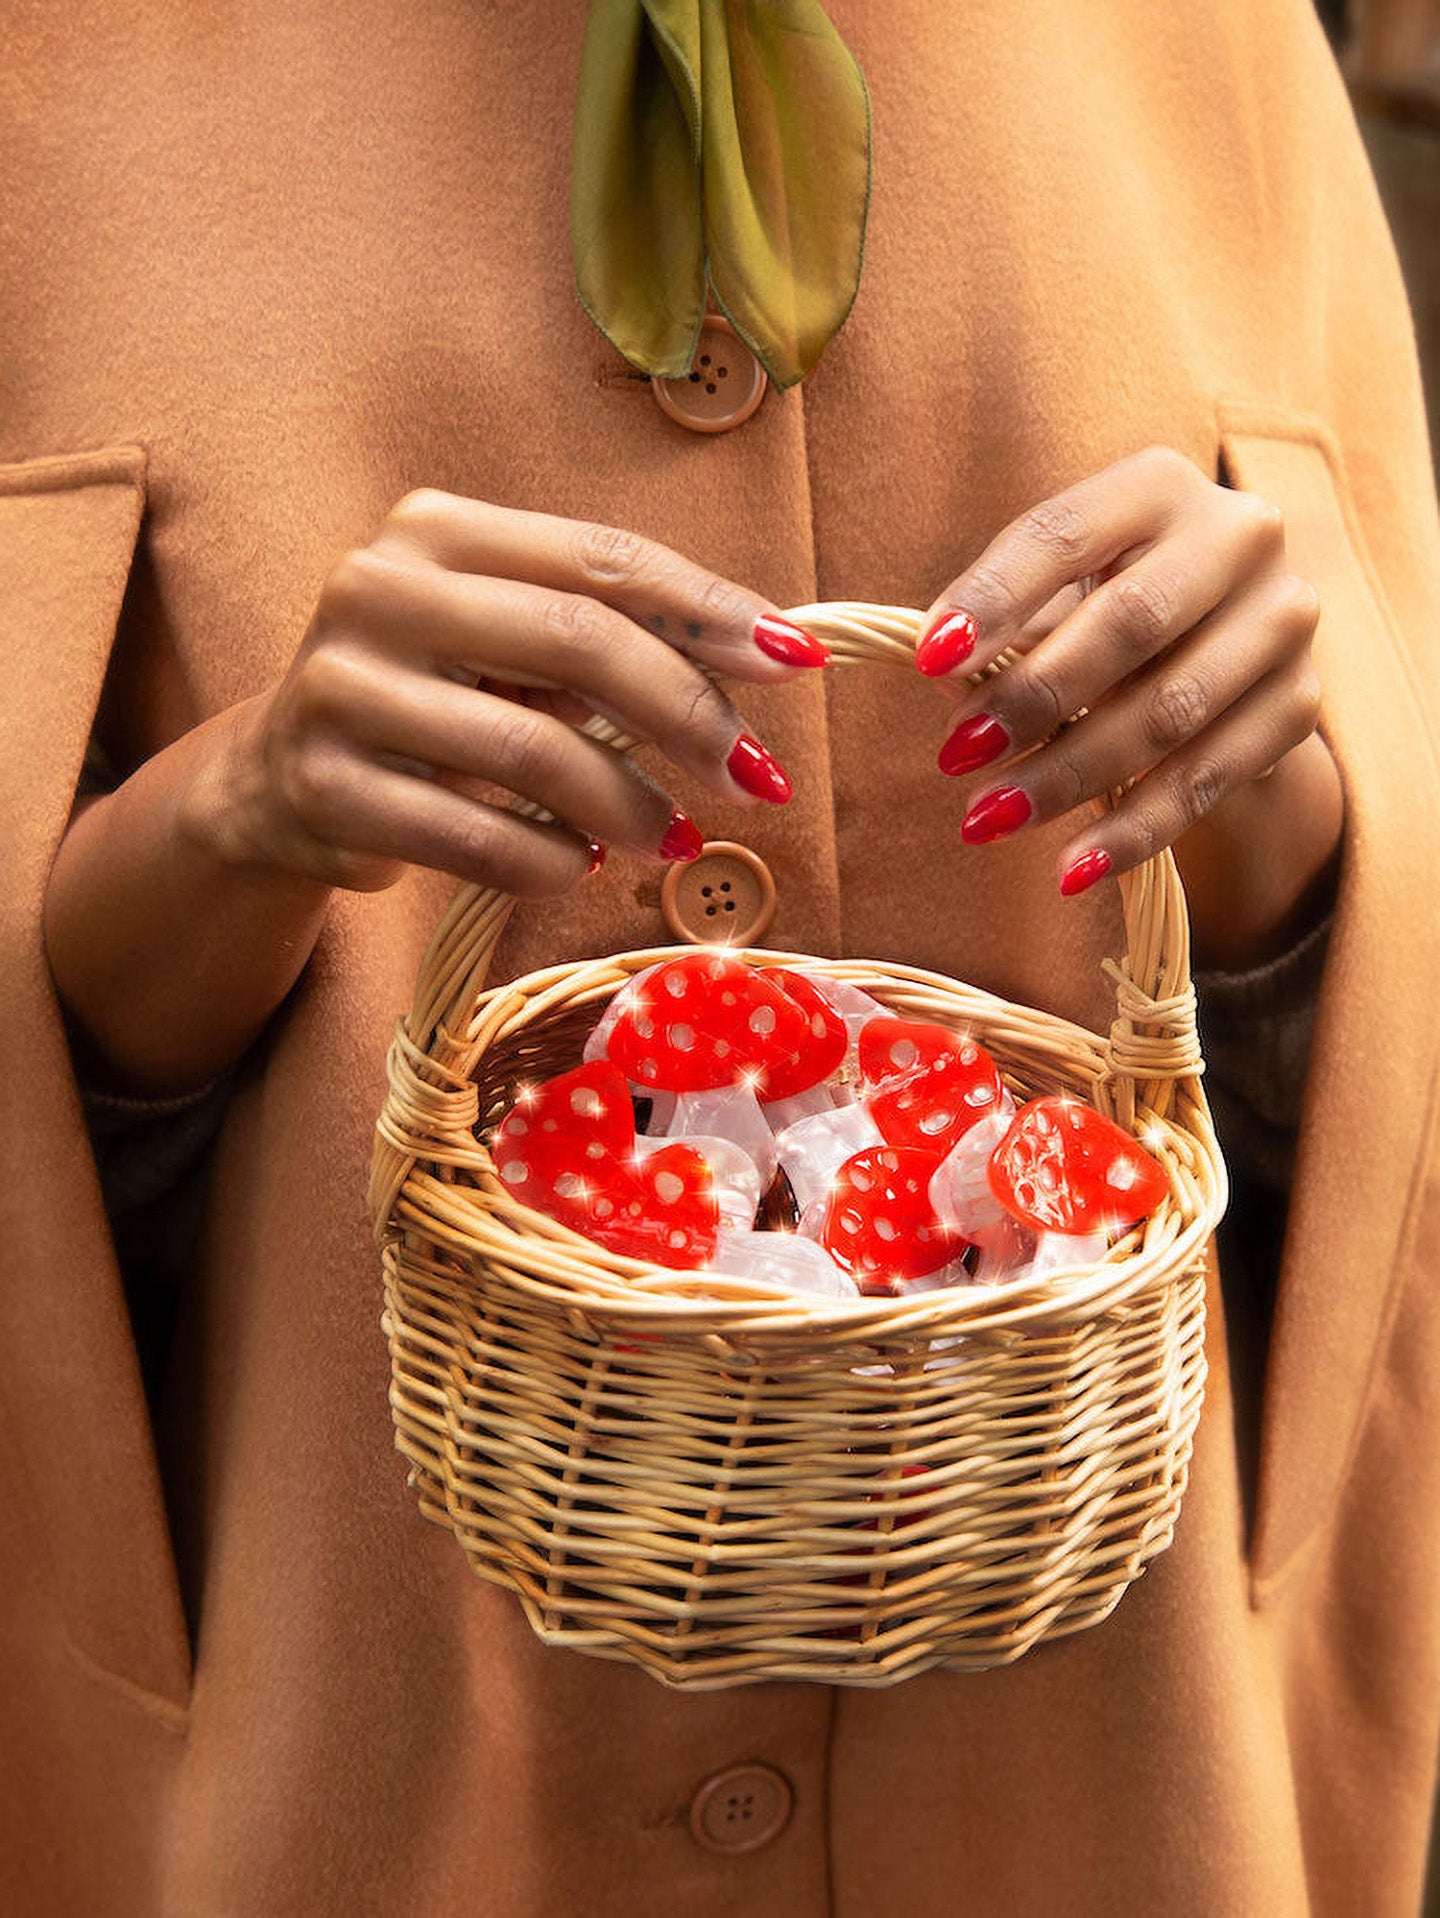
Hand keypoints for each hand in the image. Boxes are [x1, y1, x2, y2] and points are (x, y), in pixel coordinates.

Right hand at [208, 491, 825, 896]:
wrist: (277, 782)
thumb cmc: (434, 702)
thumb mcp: (508, 645)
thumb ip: (612, 635)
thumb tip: (772, 653)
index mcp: (435, 529)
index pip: (603, 559)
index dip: (709, 612)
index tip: (796, 663)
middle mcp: (376, 589)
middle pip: (576, 641)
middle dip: (687, 714)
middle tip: (753, 776)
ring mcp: (340, 689)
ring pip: (531, 750)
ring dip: (628, 806)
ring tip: (673, 839)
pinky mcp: (325, 790)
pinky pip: (476, 838)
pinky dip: (552, 862)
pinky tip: (580, 866)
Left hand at [914, 446, 1338, 953]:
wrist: (1217, 650)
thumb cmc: (1102, 611)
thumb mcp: (1052, 597)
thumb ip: (1003, 626)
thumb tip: (946, 674)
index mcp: (1156, 485)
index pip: (1064, 535)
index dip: (994, 599)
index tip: (929, 661)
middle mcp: (1239, 535)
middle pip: (1130, 623)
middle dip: (1033, 696)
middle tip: (955, 756)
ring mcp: (1281, 619)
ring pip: (1168, 711)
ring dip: (1068, 775)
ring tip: (987, 819)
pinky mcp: (1298, 702)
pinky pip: (1208, 779)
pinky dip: (1133, 830)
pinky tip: (1070, 869)